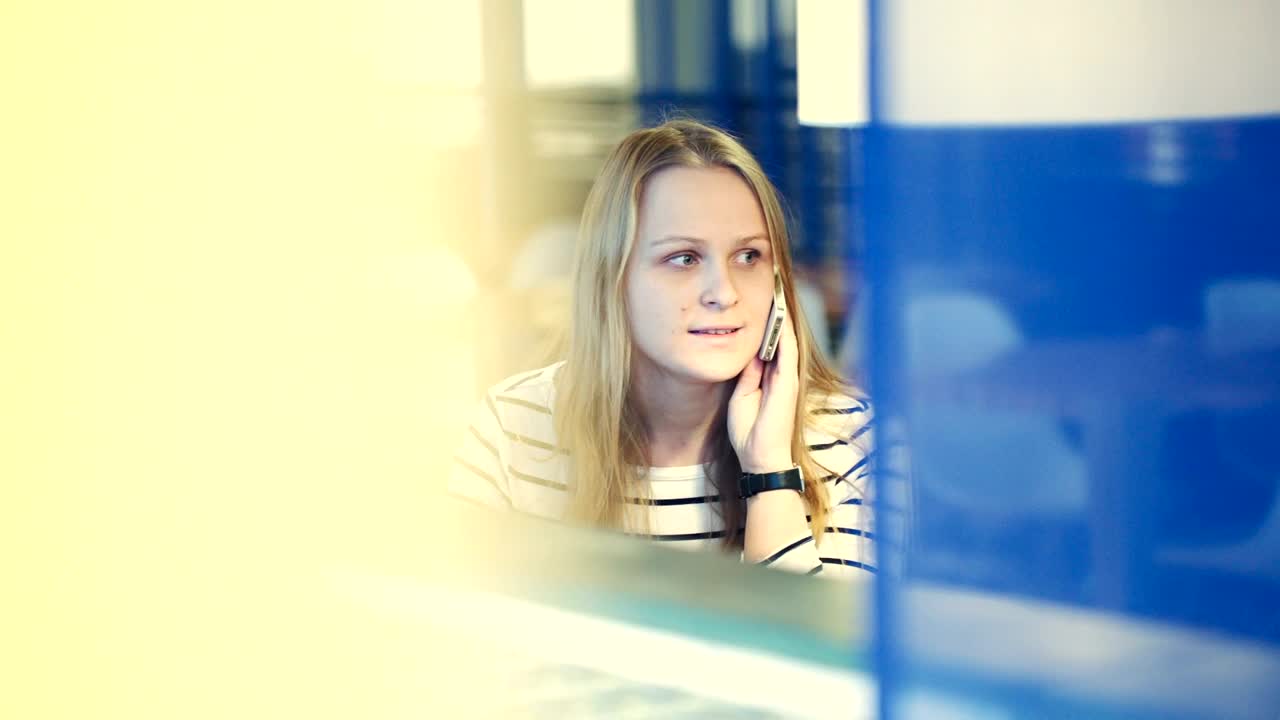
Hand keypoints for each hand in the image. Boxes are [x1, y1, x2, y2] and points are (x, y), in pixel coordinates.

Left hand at [727, 307, 798, 473]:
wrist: (759, 457)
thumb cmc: (749, 431)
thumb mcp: (742, 395)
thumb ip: (749, 373)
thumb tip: (751, 352)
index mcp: (769, 378)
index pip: (769, 344)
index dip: (765, 324)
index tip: (759, 301)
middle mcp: (782, 374)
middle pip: (780, 337)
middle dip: (776, 313)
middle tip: (771, 286)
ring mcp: (787, 377)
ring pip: (786, 339)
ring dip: (782, 316)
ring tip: (776, 292)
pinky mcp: (788, 381)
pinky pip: (787, 350)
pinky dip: (783, 331)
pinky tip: (779, 314)